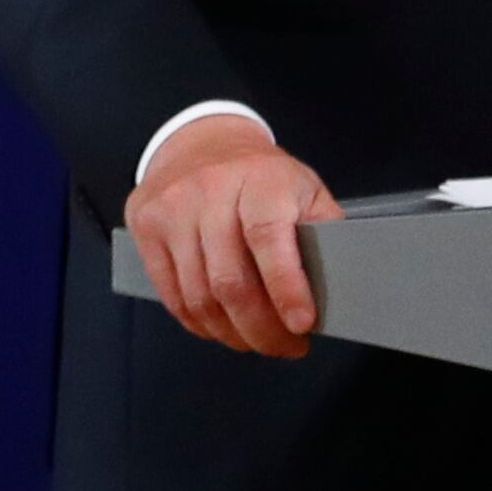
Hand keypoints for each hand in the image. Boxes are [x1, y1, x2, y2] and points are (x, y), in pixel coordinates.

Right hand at [124, 119, 342, 359]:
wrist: (202, 144)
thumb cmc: (261, 176)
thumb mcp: (304, 189)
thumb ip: (322, 231)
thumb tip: (346, 282)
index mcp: (260, 178)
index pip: (268, 238)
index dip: (286, 288)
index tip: (302, 324)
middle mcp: (210, 190)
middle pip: (230, 280)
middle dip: (262, 329)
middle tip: (286, 346)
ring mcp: (172, 210)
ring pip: (199, 296)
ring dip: (232, 334)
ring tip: (257, 341)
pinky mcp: (145, 228)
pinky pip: (172, 296)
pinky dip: (200, 324)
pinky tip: (222, 327)